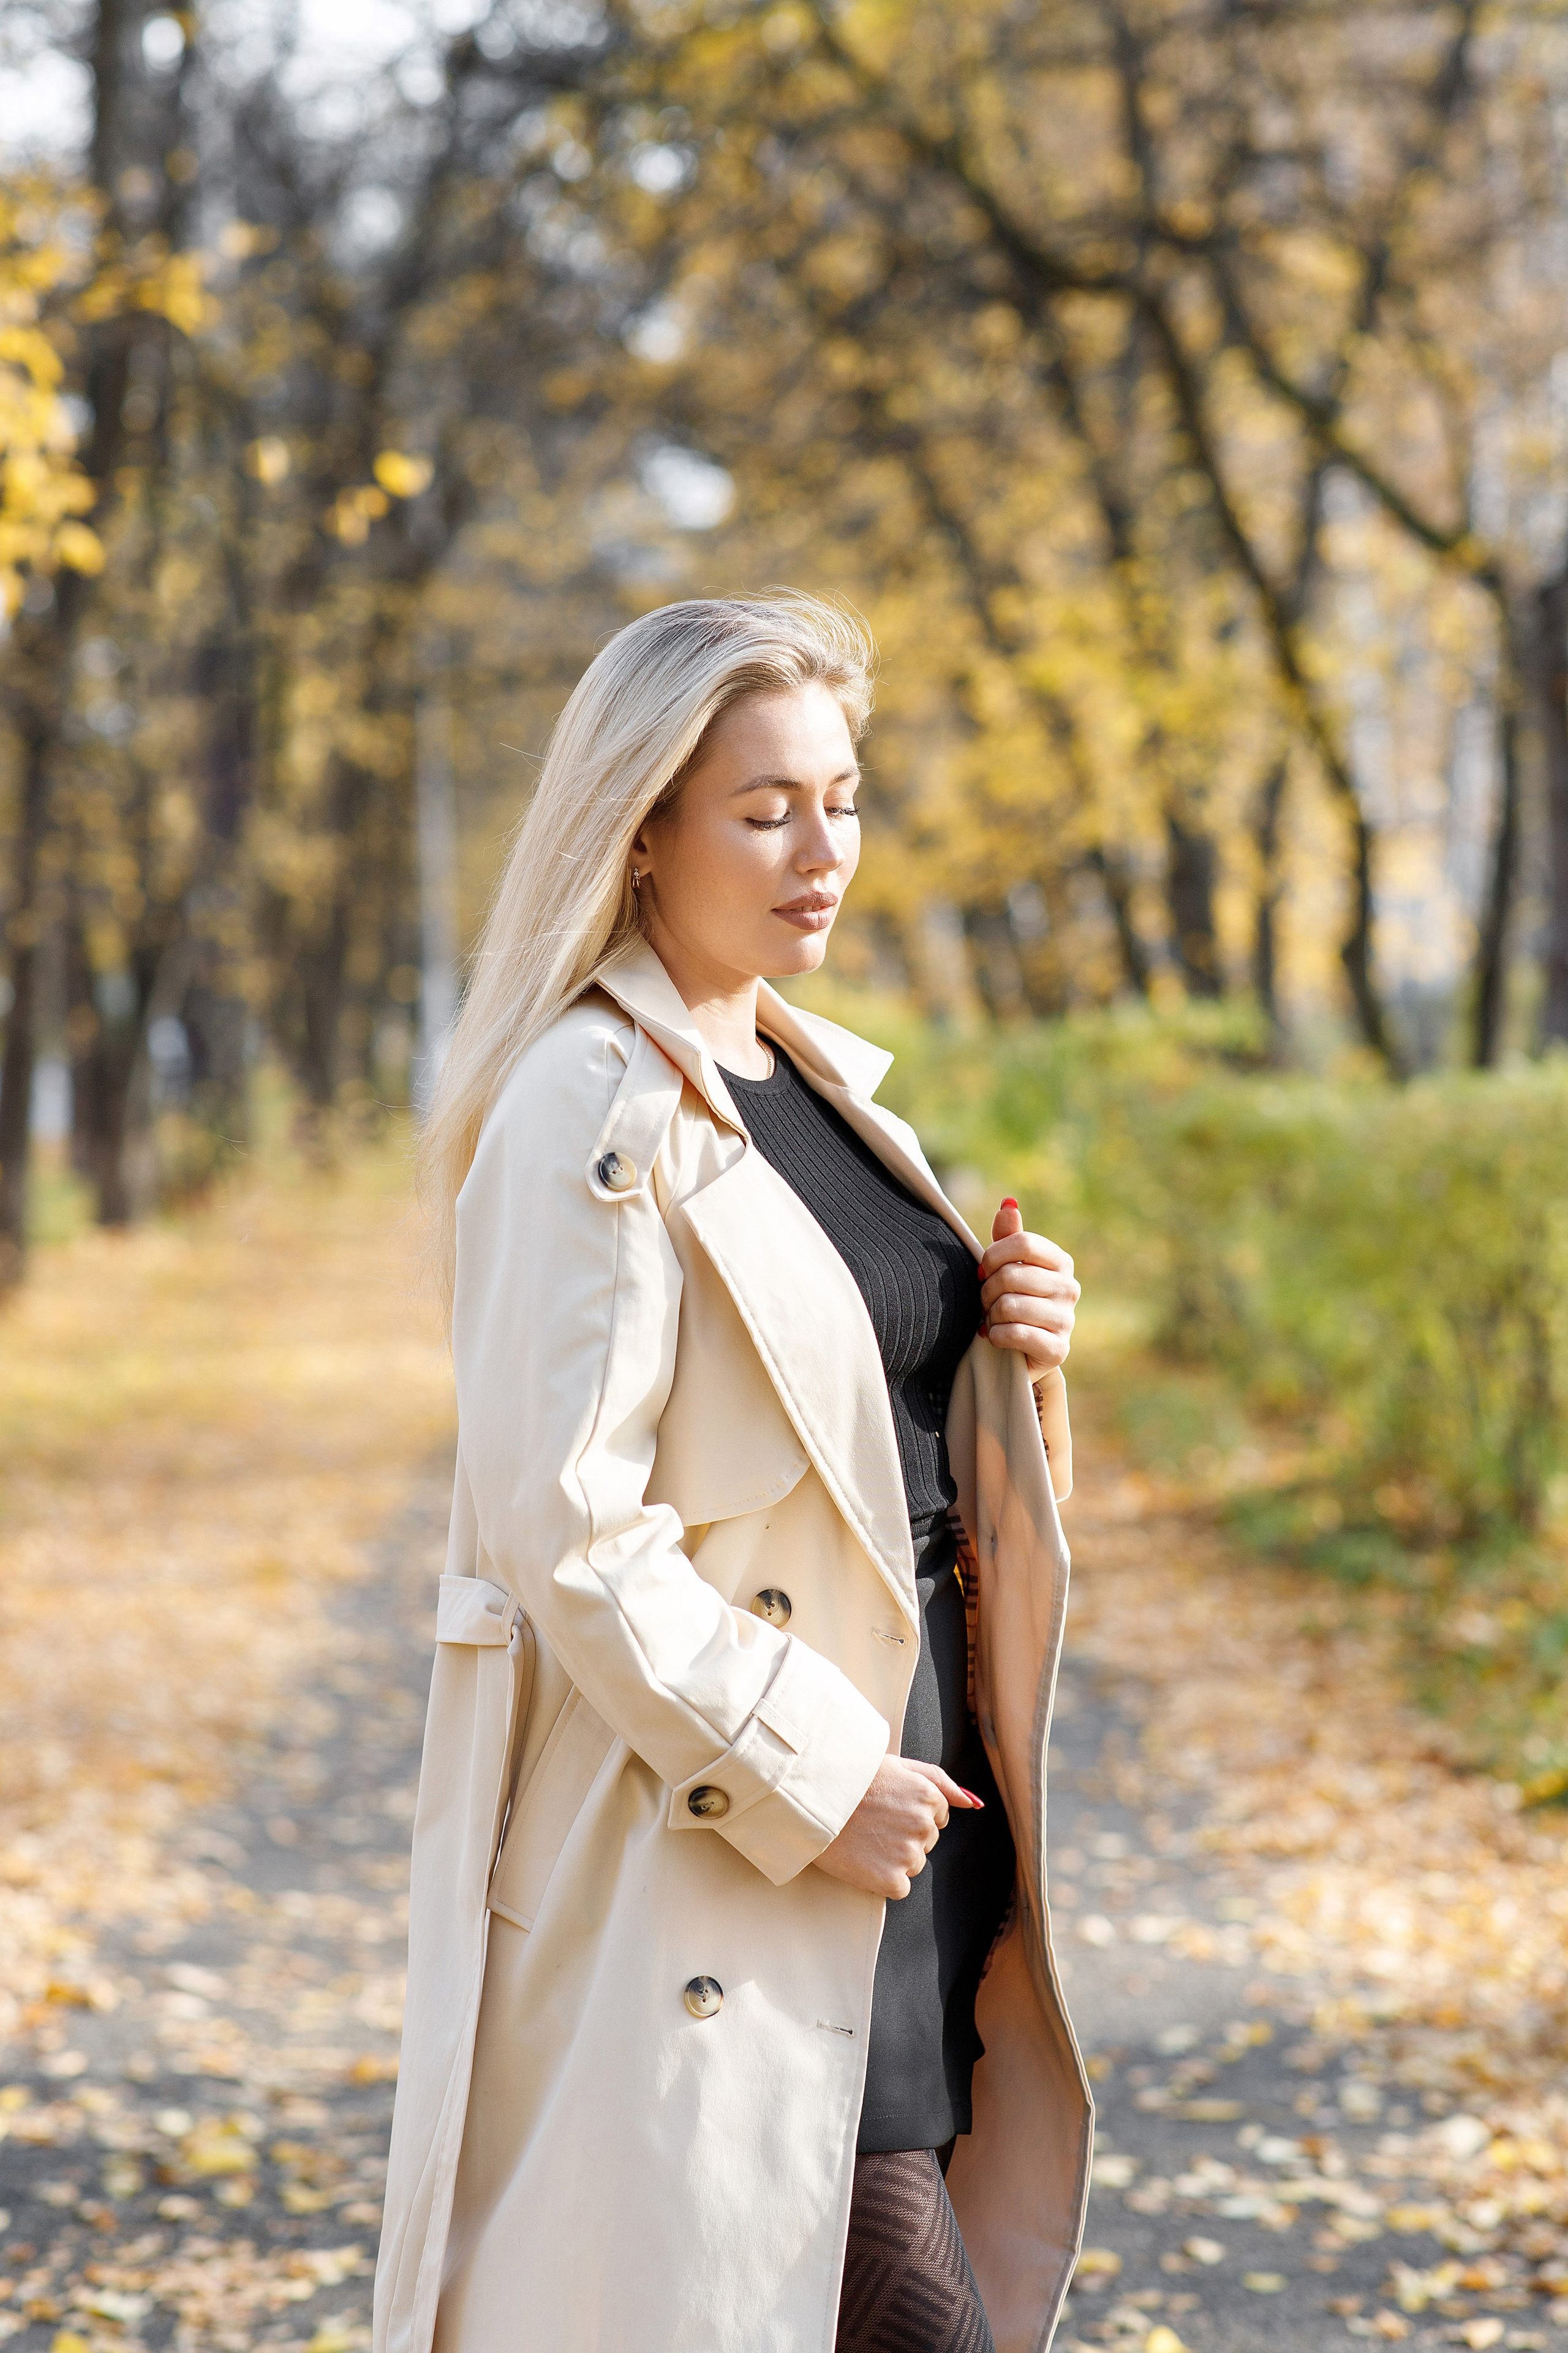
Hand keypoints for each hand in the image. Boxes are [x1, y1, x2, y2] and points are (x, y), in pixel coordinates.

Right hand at [813, 1756, 981, 1898]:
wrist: (811, 1802)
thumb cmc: (851, 1780)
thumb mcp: (898, 1765)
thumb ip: (941, 1781)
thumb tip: (974, 1803)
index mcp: (928, 1796)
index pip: (937, 1816)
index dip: (911, 1812)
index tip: (888, 1808)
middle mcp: (924, 1826)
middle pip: (927, 1841)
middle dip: (905, 1834)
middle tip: (873, 1822)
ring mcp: (909, 1855)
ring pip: (914, 1863)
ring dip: (894, 1857)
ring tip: (866, 1838)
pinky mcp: (891, 1880)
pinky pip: (900, 1887)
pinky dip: (884, 1879)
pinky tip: (864, 1859)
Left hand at [980, 1197, 1078, 1379]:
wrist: (1021, 1353)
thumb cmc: (1014, 1301)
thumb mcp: (1009, 1267)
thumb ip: (1008, 1237)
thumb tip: (1008, 1203)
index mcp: (1061, 1262)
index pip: (1024, 1243)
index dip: (994, 1255)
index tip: (985, 1269)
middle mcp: (1070, 1288)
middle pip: (1011, 1275)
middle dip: (986, 1290)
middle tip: (986, 1301)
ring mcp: (1067, 1320)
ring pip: (1009, 1306)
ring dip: (990, 1315)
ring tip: (994, 1319)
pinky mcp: (1058, 1349)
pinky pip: (1014, 1333)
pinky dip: (996, 1336)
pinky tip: (998, 1337)